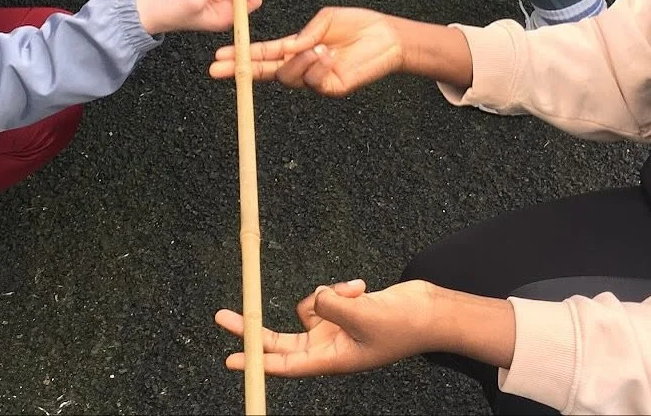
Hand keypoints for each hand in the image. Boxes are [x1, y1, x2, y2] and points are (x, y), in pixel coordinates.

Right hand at [210, 6, 405, 94]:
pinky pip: (312, 80)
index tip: (220, 57)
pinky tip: (331, 55)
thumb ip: (305, 34)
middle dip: (243, 70)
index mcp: (298, 47)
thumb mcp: (326, 20)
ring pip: (289, 76)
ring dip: (299, 60)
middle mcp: (303, 65)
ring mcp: (316, 79)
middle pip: (266, 72)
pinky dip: (317, 65)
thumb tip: (288, 48)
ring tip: (321, 48)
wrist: (387, 37)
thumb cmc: (358, 25)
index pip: (264, 54)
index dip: (243, 56)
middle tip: (219, 69)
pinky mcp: (330, 88)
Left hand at [216, 279, 442, 376]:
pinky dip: (340, 287)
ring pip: (308, 304)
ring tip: (357, 292)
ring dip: (327, 293)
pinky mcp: (343, 310)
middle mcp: (328, 345)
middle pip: (281, 338)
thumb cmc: (402, 325)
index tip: (230, 358)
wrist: (428, 311)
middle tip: (222, 316)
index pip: (285, 363)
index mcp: (332, 359)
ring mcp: (335, 327)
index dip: (256, 360)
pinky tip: (362, 287)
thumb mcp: (362, 315)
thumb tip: (312, 299)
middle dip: (255, 326)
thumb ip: (330, 306)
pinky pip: (325, 292)